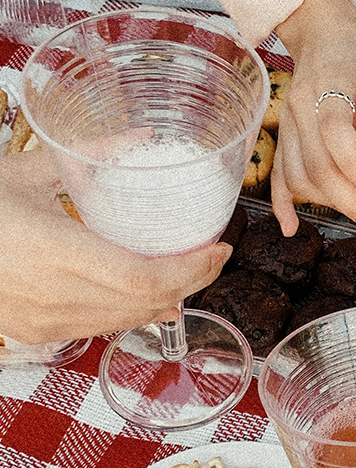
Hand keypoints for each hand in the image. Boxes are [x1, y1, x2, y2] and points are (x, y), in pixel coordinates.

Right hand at [0, 148, 228, 343]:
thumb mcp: (24, 170)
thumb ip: (87, 153)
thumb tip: (140, 135)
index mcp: (50, 249)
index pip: (142, 277)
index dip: (191, 270)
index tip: (219, 248)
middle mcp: (50, 293)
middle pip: (144, 302)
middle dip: (191, 282)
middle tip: (214, 257)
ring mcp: (42, 319)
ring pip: (126, 319)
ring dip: (166, 299)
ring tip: (191, 272)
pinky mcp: (36, 331)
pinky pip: (100, 326)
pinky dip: (134, 311)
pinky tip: (154, 297)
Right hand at [271, 0, 355, 235]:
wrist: (316, 27)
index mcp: (329, 83)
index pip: (333, 129)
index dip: (352, 162)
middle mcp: (301, 104)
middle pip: (315, 163)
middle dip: (347, 199)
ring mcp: (288, 120)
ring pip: (298, 174)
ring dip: (327, 203)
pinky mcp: (284, 132)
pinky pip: (279, 172)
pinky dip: (284, 202)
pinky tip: (293, 227)